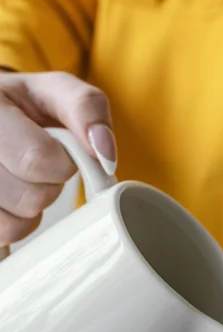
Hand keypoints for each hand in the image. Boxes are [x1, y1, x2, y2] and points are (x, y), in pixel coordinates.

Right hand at [0, 70, 115, 244]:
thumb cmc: (22, 108)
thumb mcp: (53, 92)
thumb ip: (86, 109)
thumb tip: (104, 155)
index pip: (37, 159)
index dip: (61, 164)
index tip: (58, 152)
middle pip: (29, 198)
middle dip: (46, 188)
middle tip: (36, 171)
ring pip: (12, 226)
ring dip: (28, 212)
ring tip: (18, 184)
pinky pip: (0, 239)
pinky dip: (9, 227)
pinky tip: (4, 203)